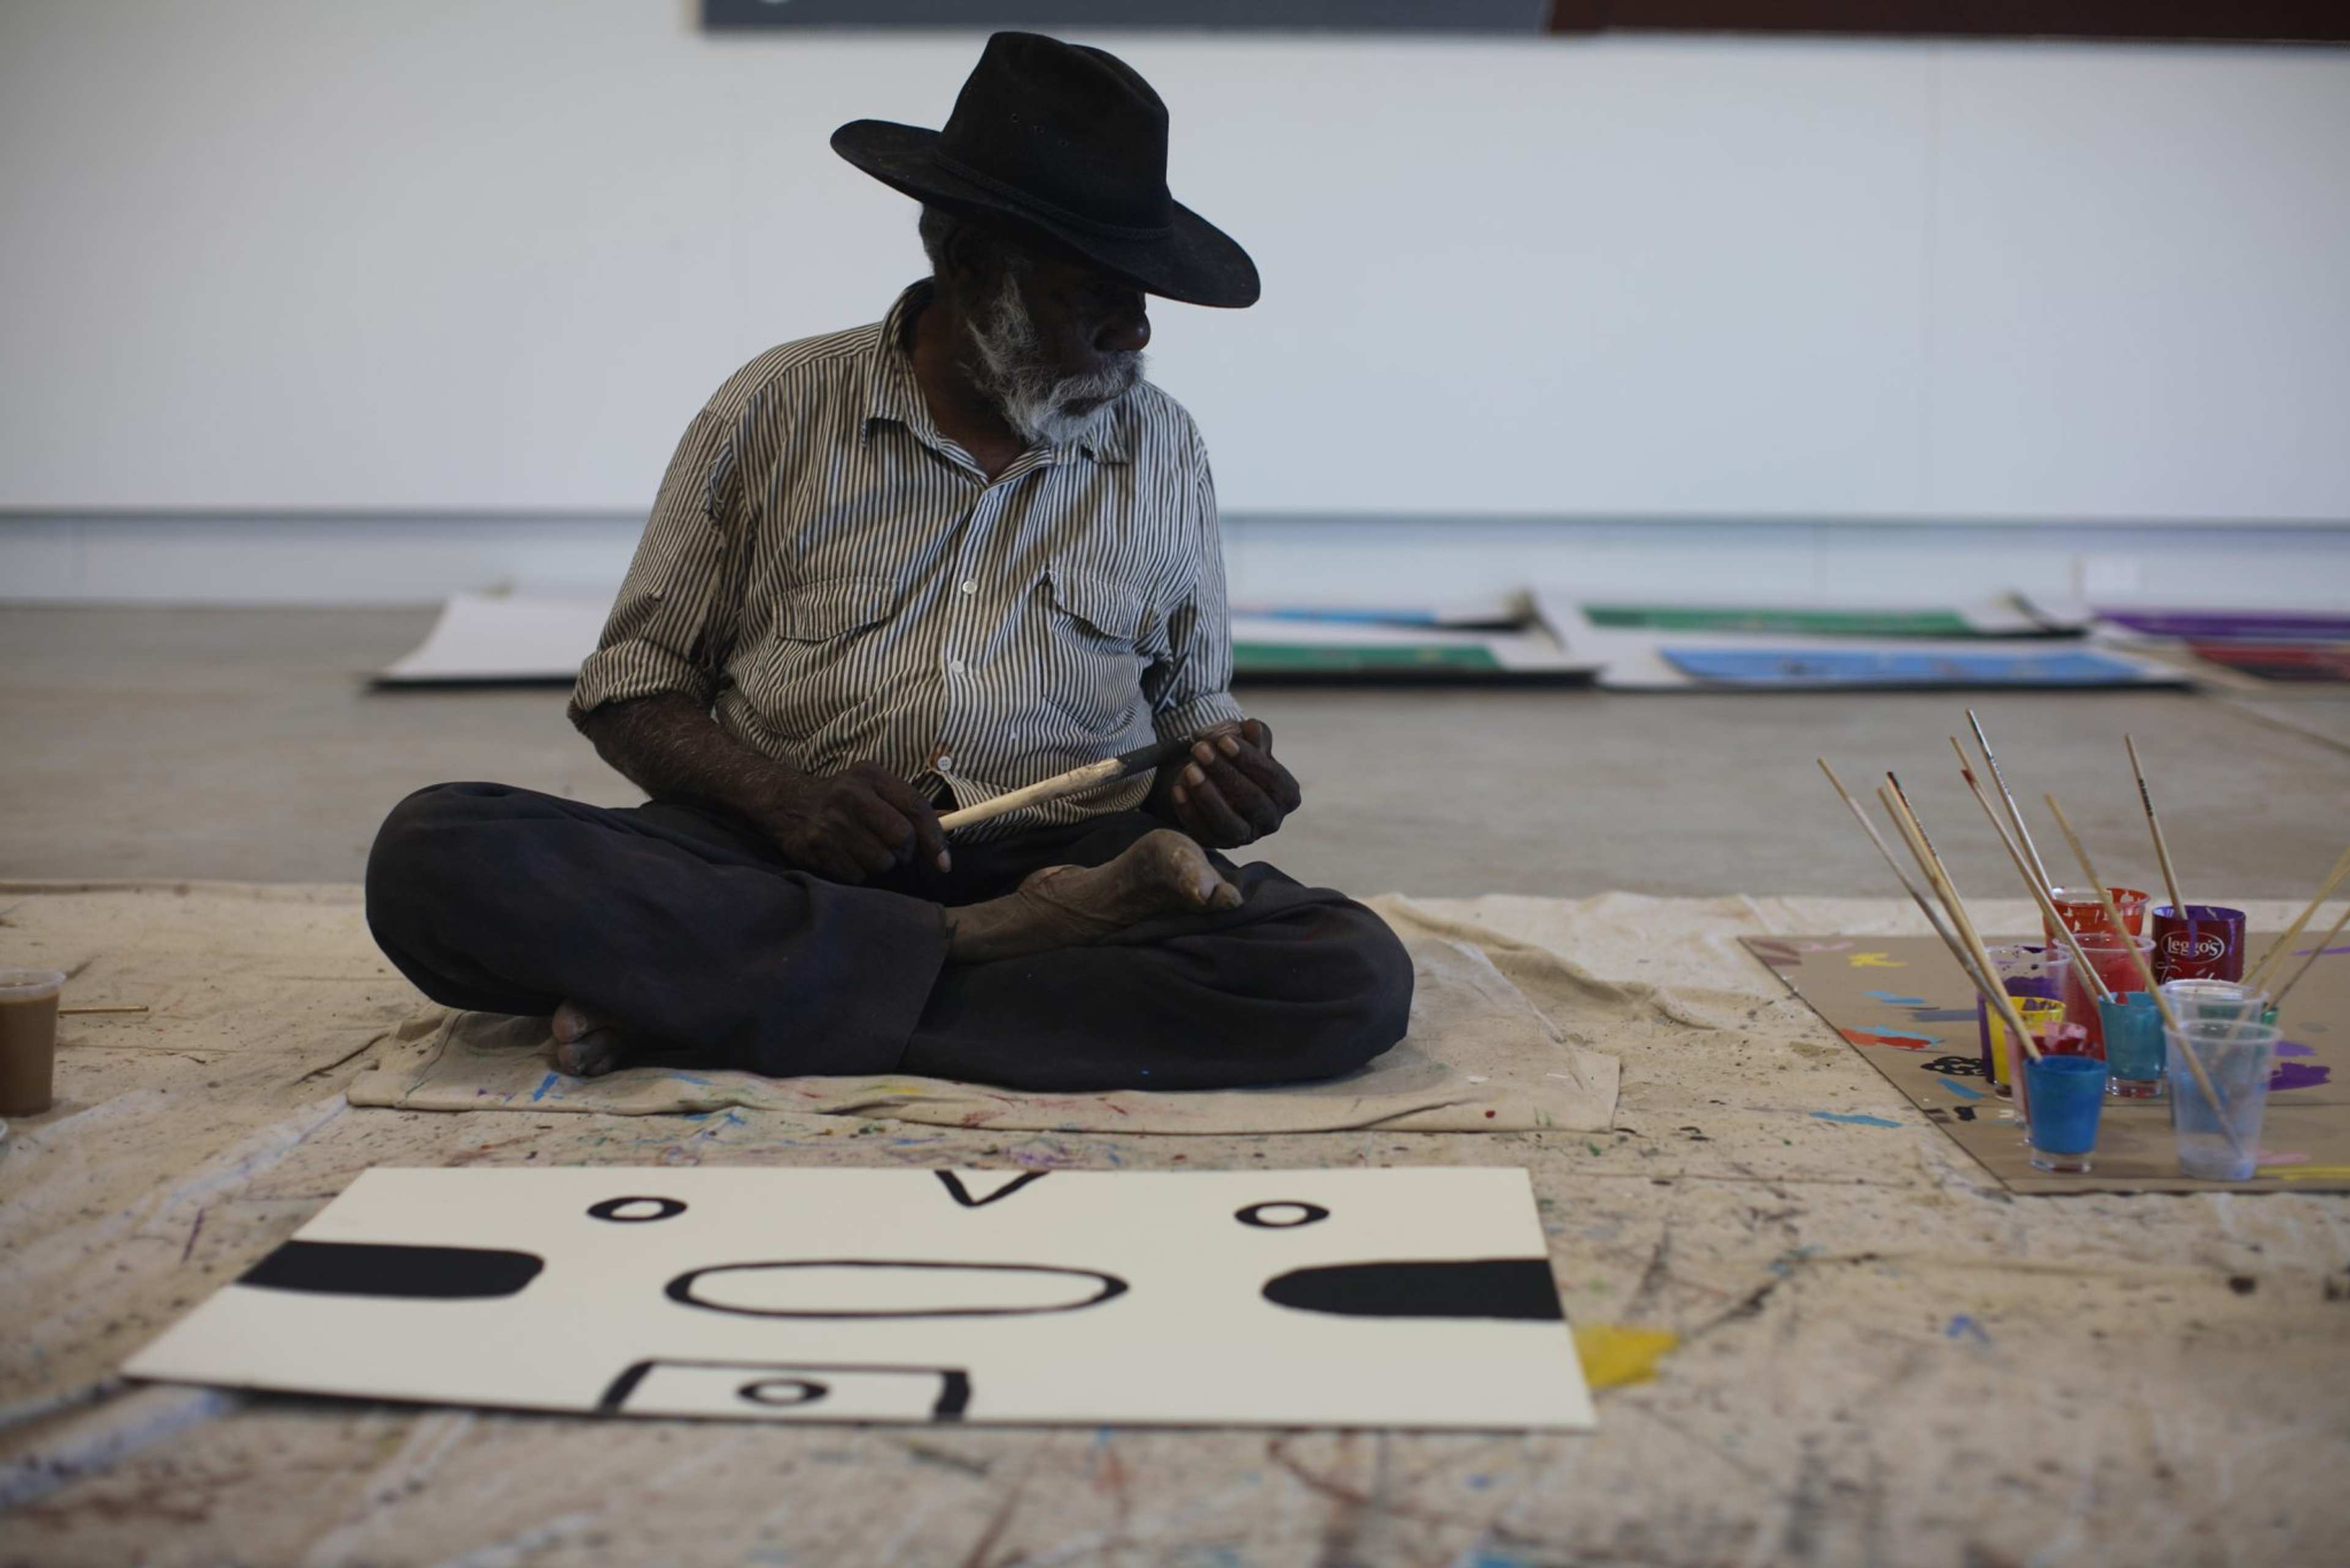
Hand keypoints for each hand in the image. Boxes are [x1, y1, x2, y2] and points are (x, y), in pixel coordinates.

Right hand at [756, 763, 947, 882]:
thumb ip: (910, 805)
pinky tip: (845, 856)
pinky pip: (857, 876)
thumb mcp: (875, 787)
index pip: (915, 807)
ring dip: (879, 864)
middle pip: (901, 838)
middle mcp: (850, 795)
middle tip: (892, 850)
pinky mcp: (816, 847)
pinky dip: (857, 873)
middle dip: (903, 852)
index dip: (934, 838)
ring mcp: (831, 822)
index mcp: (870, 775)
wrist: (787, 802)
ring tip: (863, 850)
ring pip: (881, 862)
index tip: (944, 863)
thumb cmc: (843, 798)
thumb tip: (953, 821)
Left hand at [1152, 719, 1301, 848]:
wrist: (1219, 784)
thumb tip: (1252, 728)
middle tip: (1200, 749)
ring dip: (1207, 795)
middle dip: (1224, 773)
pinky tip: (1178, 788)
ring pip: (1227, 822)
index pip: (1273, 778)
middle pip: (1251, 800)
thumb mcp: (1251, 744)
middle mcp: (1270, 821)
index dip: (1249, 759)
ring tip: (1189, 769)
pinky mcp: (1217, 844)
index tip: (1225, 740)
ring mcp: (1244, 837)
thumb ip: (1256, 735)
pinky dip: (1189, 810)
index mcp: (1287, 796)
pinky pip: (1202, 832)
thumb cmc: (1239, 761)